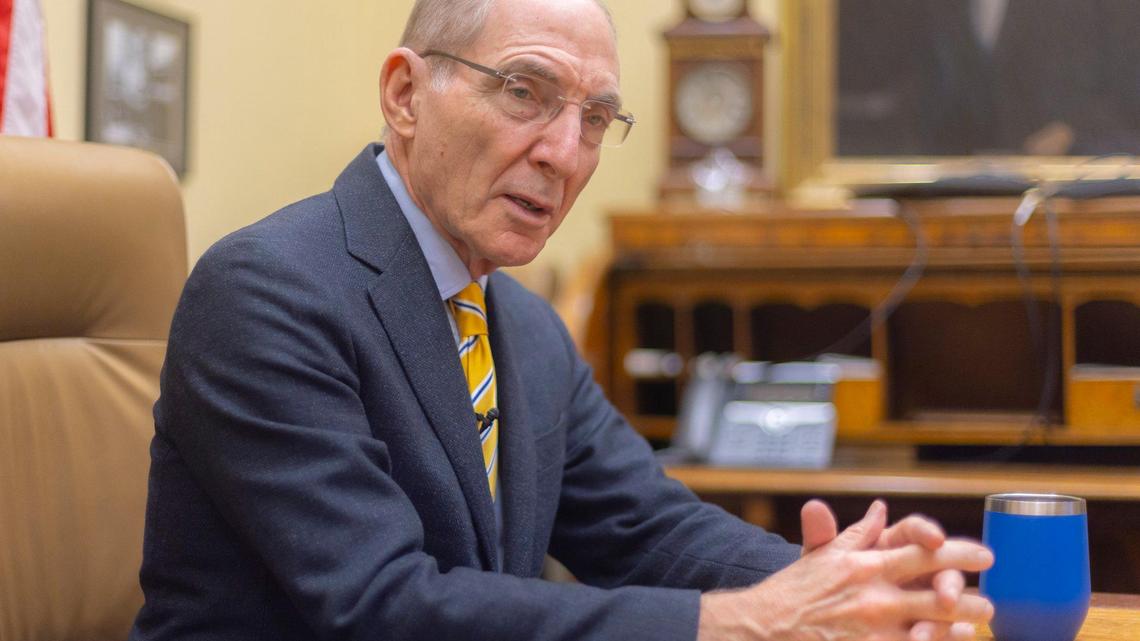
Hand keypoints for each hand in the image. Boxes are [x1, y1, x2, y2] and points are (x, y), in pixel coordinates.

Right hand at [698, 501, 993, 640]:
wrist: (760, 628)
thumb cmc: (793, 592)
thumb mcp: (822, 556)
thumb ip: (857, 533)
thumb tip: (881, 510)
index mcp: (864, 566)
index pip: (921, 553)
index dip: (958, 552)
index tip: (984, 556)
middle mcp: (872, 597)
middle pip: (938, 596)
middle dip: (971, 600)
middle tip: (989, 603)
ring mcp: (873, 632)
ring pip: (933, 631)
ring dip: (959, 630)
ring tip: (976, 630)